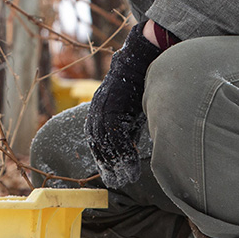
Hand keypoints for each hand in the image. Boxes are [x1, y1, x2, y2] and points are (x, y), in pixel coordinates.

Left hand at [87, 23, 161, 187]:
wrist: (142, 56)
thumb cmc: (140, 83)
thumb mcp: (131, 109)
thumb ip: (127, 127)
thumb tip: (130, 150)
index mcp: (99, 110)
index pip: (96, 140)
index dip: (103, 159)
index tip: (111, 175)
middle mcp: (97, 108)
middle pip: (97, 143)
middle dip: (107, 163)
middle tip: (118, 181)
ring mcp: (103, 105)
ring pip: (105, 140)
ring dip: (116, 161)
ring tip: (127, 176)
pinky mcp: (112, 102)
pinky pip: (114, 132)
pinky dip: (122, 149)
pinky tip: (131, 160)